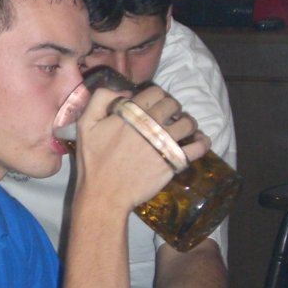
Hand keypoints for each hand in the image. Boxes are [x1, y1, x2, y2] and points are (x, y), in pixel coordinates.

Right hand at [78, 84, 209, 213]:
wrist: (104, 195)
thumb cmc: (93, 162)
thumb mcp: (85, 124)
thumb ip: (100, 98)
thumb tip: (126, 92)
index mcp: (131, 113)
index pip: (154, 92)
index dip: (155, 97)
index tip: (152, 106)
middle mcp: (151, 125)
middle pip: (173, 104)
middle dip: (171, 107)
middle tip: (166, 118)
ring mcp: (165, 143)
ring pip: (188, 123)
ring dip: (187, 122)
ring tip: (181, 129)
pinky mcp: (174, 162)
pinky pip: (197, 147)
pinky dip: (202, 141)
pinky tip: (199, 141)